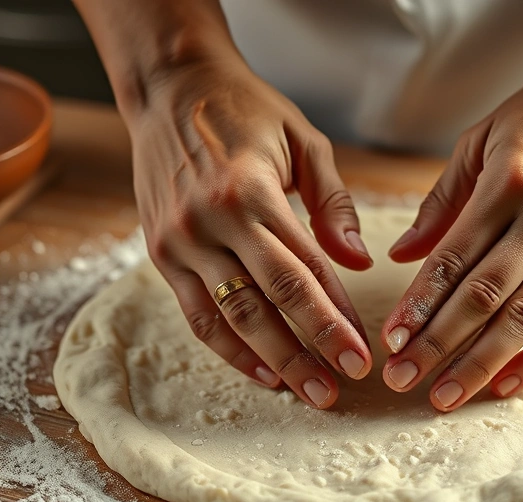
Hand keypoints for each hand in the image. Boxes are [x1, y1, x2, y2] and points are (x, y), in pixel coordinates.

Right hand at [129, 59, 373, 408]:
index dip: (334, 317)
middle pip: (267, 303)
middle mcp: (210, 222)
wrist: (170, 88)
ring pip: (230, 317)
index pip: (303, 270)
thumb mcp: (303, 141)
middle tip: (338, 388)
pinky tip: (261, 371)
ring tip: (307, 392)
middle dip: (308, 350)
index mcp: (250, 193)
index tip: (361, 353)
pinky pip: (196, 314)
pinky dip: (228, 348)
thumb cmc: (244, 110)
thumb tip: (359, 262)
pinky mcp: (161, 253)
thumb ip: (333, 204)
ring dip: (271, 361)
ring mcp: (179, 242)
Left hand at [380, 54, 522, 410]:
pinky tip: (508, 383)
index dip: (418, 304)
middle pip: (483, 296)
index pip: (451, 258)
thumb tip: (403, 254)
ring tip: (444, 397)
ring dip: (481, 362)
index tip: (391, 340)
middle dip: (437, 344)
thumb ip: (444, 199)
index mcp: (507, 183)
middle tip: (401, 379)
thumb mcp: (486, 136)